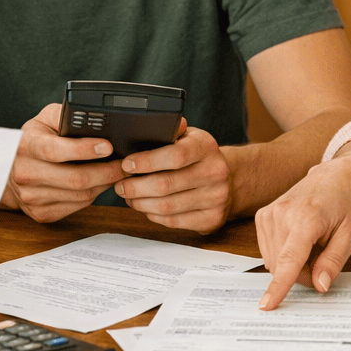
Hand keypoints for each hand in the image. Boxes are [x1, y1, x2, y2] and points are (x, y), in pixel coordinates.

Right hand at [3, 103, 124, 222]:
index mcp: (25, 145)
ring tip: (116, 172)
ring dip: (104, 184)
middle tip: (125, 164)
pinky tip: (99, 184)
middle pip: (75, 178)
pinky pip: (77, 206)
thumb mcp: (45, 120)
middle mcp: (25, 173)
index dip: (83, 150)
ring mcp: (31, 197)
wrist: (10, 171)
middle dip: (107, 171)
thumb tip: (95, 120)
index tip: (108, 146)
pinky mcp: (41, 213)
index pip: (55, 150)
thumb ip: (66, 115)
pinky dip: (94, 195)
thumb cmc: (34, 140)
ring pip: (80, 195)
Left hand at [116, 122, 233, 232]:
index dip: (146, 162)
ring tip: (129, 196)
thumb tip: (143, 129)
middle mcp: (215, 172)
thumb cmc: (199, 157)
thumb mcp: (188, 137)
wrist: (230, 180)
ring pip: (167, 206)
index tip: (126, 165)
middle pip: (166, 185)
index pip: (175, 156)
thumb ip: (169, 133)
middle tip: (120, 185)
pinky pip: (174, 221)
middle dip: (135, 186)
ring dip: (140, 203)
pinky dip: (153, 215)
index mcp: (206, 147)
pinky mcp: (211, 219)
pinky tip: (146, 207)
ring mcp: (215, 198)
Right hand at [253, 152, 350, 310]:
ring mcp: (269, 213)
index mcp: (307, 217)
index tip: (267, 305)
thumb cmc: (346, 203)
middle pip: (282, 266)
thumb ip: (333, 262)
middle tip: (322, 262)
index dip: (279, 286)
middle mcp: (282, 213)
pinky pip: (268, 251)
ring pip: (273, 262)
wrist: (334, 176)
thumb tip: (319, 286)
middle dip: (301, 274)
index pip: (289, 259)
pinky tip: (299, 241)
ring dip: (292, 265)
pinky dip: (284, 255)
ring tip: (313, 246)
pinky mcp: (262, 216)